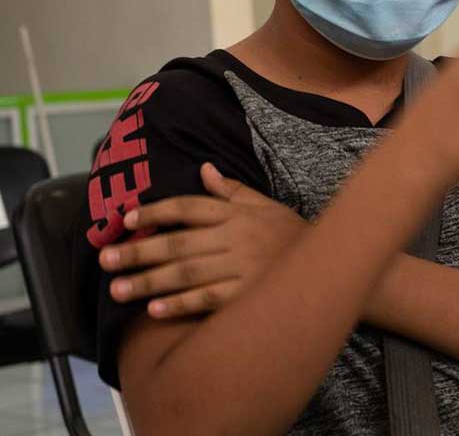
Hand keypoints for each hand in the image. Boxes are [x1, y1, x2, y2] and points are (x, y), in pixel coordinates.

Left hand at [99, 163, 304, 318]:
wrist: (331, 264)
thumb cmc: (292, 234)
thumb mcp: (266, 205)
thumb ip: (232, 191)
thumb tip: (204, 169)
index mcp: (236, 214)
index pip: (188, 208)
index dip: (155, 212)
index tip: (125, 220)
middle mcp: (235, 238)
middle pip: (178, 244)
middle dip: (138, 252)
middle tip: (105, 259)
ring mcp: (242, 267)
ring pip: (187, 273)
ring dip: (149, 281)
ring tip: (118, 289)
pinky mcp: (248, 294)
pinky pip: (209, 299)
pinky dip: (181, 304)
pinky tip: (154, 310)